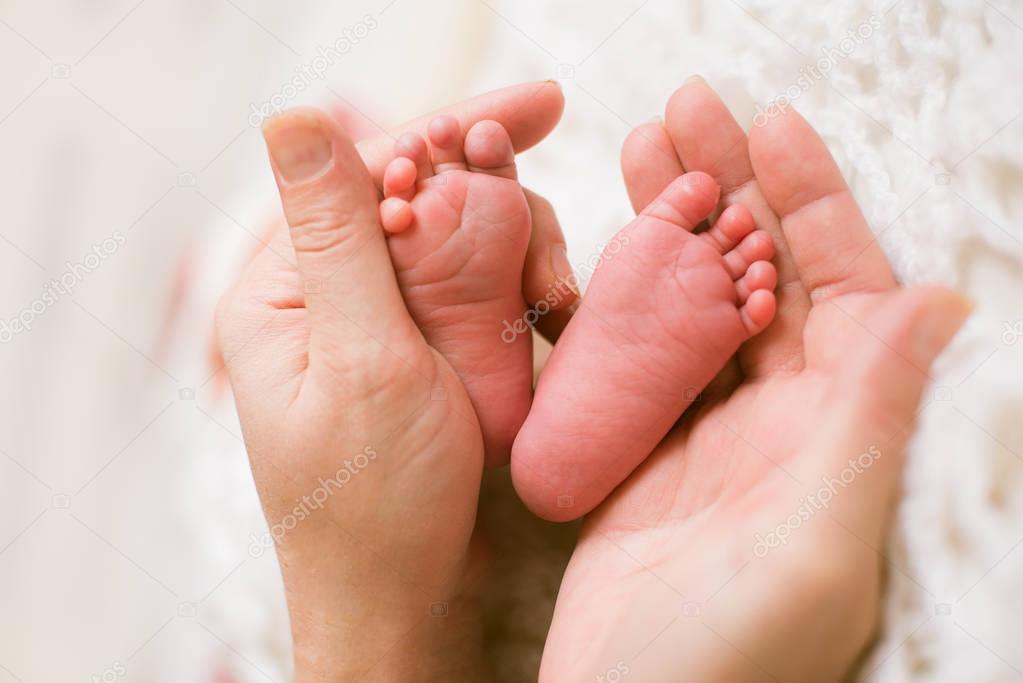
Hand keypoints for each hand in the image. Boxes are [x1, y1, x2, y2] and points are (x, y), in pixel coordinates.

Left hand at [216, 83, 562, 681]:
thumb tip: (294, 115)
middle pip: (425, 199)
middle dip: (502, 210)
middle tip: (550, 265)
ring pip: (465, 241)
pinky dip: (524, 295)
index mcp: (285, 290)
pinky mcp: (426, 352)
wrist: (405, 603)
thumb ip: (339, 237)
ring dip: (522, 260)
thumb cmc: (373, 505)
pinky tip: (550, 322)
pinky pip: (482, 292)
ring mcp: (383, 324)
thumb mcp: (360, 363)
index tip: (542, 103)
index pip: (369, 172)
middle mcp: (329, 296)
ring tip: (553, 312)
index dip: (454, 131)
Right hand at [540, 79, 970, 681]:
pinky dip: (621, 294)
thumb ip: (871, 422)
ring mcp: (705, 432)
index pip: (839, 289)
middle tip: (686, 110)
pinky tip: (600, 246)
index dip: (811, 200)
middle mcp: (780, 423)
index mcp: (836, 434)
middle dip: (729, 188)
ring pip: (694, 301)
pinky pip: (637, 351)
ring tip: (640, 150)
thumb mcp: (815, 543)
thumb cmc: (728, 662)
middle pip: (759, 277)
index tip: (772, 123)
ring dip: (671, 225)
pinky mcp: (640, 447)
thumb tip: (940, 303)